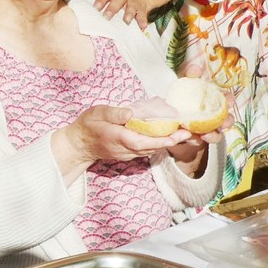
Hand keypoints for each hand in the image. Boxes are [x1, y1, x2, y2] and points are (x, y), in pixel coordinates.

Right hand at [62, 104, 192, 165]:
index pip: (142, 141)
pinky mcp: (129, 154)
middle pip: (151, 147)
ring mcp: (127, 154)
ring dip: (167, 143)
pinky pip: (146, 149)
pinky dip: (159, 144)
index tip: (175, 136)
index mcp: (118, 137)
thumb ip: (114, 113)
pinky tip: (168, 136)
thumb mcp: (97, 113)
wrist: (79, 145)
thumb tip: (130, 113)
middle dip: (170, 141)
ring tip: (184, 133)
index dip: (159, 140)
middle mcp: (125, 149)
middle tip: (188, 132)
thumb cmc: (88, 126)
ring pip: (151, 150)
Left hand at [92, 0, 156, 28]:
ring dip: (129, 13)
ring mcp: (133, 2)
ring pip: (132, 6)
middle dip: (113, 8)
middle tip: (107, 17)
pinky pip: (143, 15)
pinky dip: (142, 21)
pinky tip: (141, 27)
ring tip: (126, 21)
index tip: (95, 8)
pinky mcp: (142, 9)